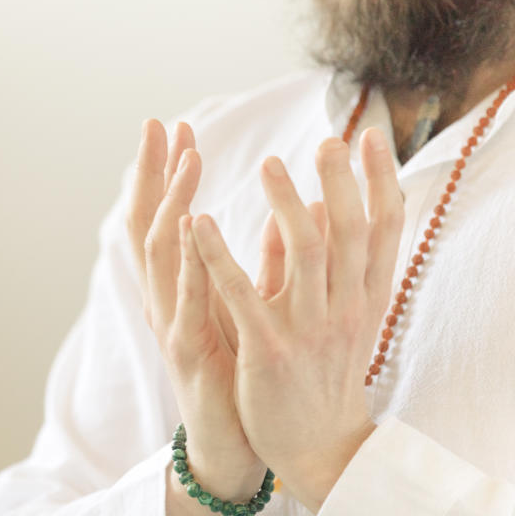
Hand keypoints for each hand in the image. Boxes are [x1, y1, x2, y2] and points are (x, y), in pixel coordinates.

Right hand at [127, 120, 266, 507]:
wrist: (232, 439)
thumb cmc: (240, 369)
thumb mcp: (252, 306)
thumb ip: (266, 261)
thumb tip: (293, 212)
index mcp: (181, 285)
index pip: (166, 216)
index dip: (165, 173)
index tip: (176, 127)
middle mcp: (166, 296)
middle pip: (147, 222)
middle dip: (151, 172)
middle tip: (157, 125)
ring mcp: (170, 320)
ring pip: (161, 251)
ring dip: (172, 201)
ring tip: (185, 159)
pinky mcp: (185, 348)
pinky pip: (184, 295)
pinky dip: (187, 256)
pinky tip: (190, 222)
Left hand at [190, 128, 403, 511]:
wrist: (316, 442)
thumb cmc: (320, 366)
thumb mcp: (333, 311)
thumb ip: (321, 258)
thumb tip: (320, 203)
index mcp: (363, 295)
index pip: (382, 228)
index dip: (379, 181)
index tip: (369, 137)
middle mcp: (344, 307)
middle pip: (351, 232)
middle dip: (340, 182)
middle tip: (327, 139)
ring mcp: (308, 328)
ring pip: (304, 253)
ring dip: (286, 204)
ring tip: (268, 164)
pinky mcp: (267, 349)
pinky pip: (240, 294)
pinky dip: (217, 254)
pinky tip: (197, 219)